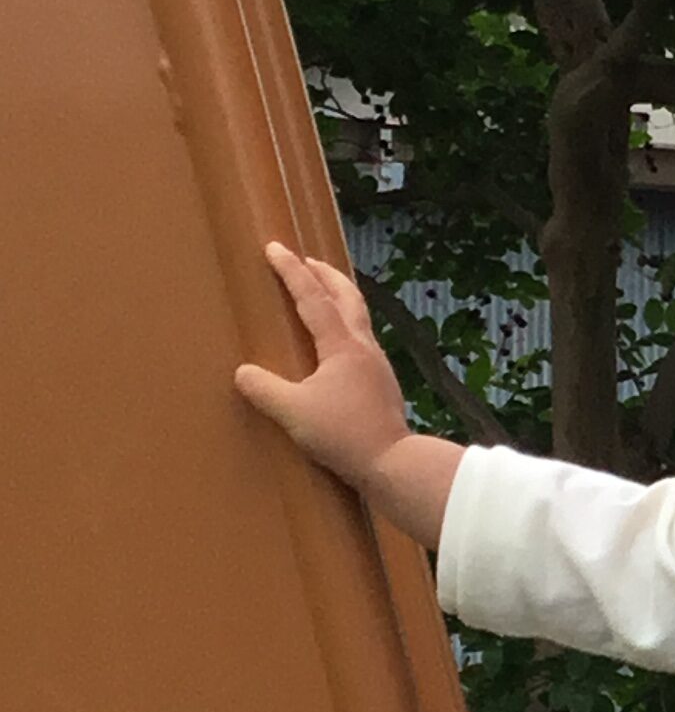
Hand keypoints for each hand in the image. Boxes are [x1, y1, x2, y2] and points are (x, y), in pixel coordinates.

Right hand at [235, 243, 462, 547]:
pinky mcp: (382, 384)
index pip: (312, 298)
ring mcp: (378, 365)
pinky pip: (361, 342)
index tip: (275, 248)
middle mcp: (364, 347)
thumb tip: (243, 373)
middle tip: (306, 261)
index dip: (292, 271)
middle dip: (325, 274)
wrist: (393, 463)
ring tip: (323, 295)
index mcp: (342, 345)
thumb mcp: (293, 412)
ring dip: (339, 299)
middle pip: (348, 297)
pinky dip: (346, 327)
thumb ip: (263, 389)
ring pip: (359, 318)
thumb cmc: (345, 435)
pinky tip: (337, 344)